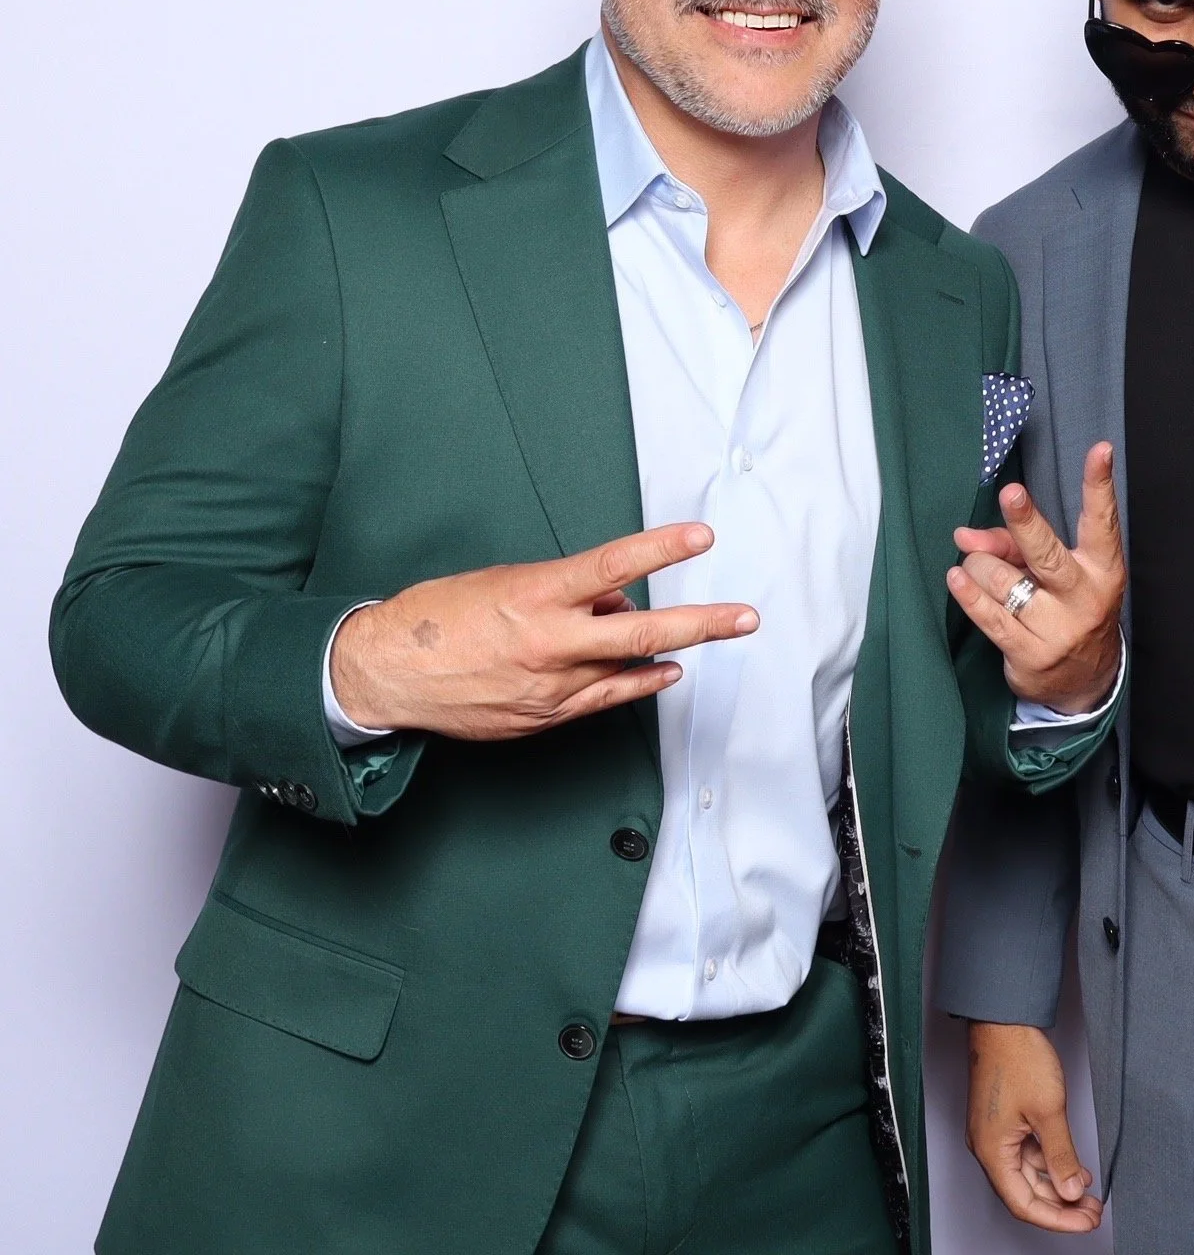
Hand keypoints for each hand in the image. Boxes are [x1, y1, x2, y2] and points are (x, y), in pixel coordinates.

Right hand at [328, 525, 757, 739]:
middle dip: (703, 623)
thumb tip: (617, 601)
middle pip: (644, 631)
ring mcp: (550, 686)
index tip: (701, 537)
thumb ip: (567, 593)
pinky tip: (665, 674)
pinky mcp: (543, 717)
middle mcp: (550, 642)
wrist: (385, 673)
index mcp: (537, 595)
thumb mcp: (504, 583)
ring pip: (628, 666)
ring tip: (709, 631)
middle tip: (746, 616)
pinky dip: (639, 684)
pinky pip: (606, 700)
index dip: (662, 549)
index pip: (615, 565)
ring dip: (672, 650)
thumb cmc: (438, 617)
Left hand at [949, 443, 1124, 715]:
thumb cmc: (1069, 608)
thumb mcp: (1057, 573)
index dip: (1099, 485)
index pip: (1102, 521)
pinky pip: (990, 617)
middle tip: (1011, 493)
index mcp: (1102, 569)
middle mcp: (1084, 598)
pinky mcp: (1031, 654)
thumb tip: (967, 535)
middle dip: (1026, 521)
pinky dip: (968, 593)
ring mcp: (1058, 629)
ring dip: (980, 566)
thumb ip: (1016, 546)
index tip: (1099, 451)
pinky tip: (957, 577)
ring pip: (1004, 581)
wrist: (1085, 682)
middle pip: (1047, 553)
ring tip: (974, 564)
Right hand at [966, 1022, 1102, 1232]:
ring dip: (1057, 1184)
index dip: (1057, 1219)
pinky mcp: (1004, 1121)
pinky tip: (1073, 1166)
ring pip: (1028, 1173)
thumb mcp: (1048, 1110)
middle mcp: (988, 1147)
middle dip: (1060, 1205)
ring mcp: (995, 1133)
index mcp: (992, 1151)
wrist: (1004, 1019)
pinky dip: (1050, 1162)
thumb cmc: (1017, 1056)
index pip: (1024, 1204)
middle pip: (1025, 1192)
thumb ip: (1061, 1155)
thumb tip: (1071, 1192)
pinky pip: (1027, 1153)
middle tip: (1092, 1211)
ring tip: (1087, 1191)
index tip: (1085, 1222)